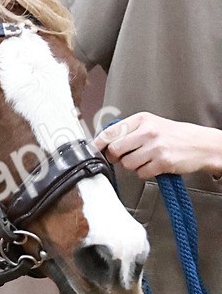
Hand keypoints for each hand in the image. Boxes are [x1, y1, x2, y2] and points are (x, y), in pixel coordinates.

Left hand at [96, 112, 221, 178]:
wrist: (200, 144)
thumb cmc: (173, 135)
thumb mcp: (151, 124)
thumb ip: (129, 131)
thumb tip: (104, 143)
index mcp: (141, 120)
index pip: (110, 132)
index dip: (98, 144)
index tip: (93, 150)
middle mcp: (147, 131)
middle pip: (114, 150)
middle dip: (115, 157)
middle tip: (122, 157)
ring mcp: (155, 147)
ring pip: (127, 164)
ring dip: (132, 166)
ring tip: (144, 160)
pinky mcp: (163, 162)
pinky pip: (141, 173)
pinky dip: (144, 173)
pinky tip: (153, 166)